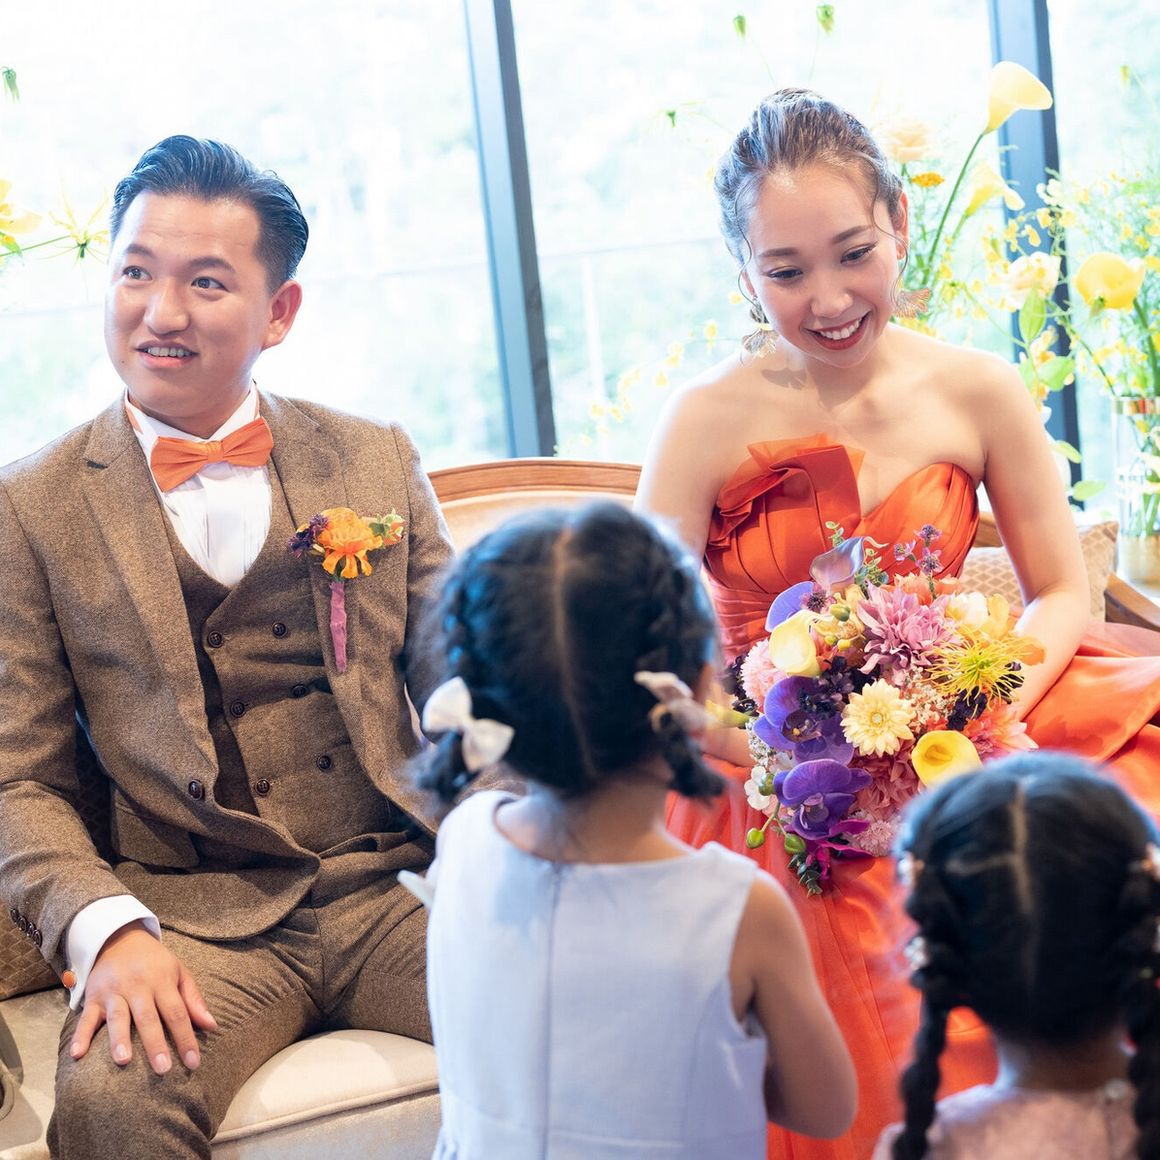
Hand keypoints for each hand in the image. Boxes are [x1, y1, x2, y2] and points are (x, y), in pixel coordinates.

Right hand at [69, 920, 217, 1074]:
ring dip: (119, 1039)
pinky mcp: (93, 996)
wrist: (121, 938)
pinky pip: (86, 1017)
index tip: (193, 1063)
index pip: (177, 1012)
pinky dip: (81, 1035)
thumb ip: (194, 1000)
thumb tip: (212, 1026)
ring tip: (124, 1060)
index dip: (186, 1038)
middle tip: (163, 1069)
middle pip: (148, 1018)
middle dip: (155, 1044)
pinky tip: (78, 1054)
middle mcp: (138, 986)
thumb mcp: (179, 972)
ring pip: (118, 1017)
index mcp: (162, 981)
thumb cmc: (155, 962)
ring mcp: (114, 992)